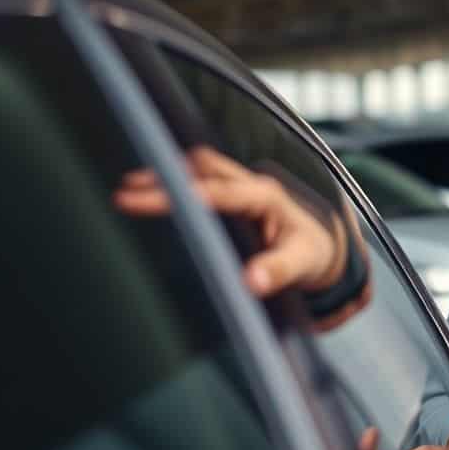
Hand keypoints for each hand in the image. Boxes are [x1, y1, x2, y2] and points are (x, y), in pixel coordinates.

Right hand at [114, 146, 345, 297]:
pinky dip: (177, 181)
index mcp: (265, 197)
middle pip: (201, 170)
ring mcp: (242, 187)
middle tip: (124, 192)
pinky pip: (202, 179)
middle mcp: (251, 185)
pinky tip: (151, 193)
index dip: (177, 194)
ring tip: (128, 188)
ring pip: (199, 168)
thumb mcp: (303, 263)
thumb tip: (251, 281)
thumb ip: (279, 270)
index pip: (214, 191)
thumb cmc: (313, 254)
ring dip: (167, 174)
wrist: (325, 246)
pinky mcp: (235, 195)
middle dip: (163, 177)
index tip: (141, 197)